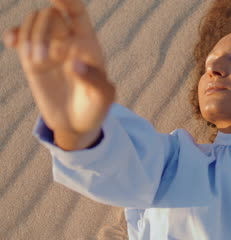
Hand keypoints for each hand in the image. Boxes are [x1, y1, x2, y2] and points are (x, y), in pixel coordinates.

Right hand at [2, 0, 114, 148]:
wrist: (77, 122)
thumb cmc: (96, 107)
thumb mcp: (104, 98)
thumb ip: (94, 81)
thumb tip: (74, 63)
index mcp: (88, 43)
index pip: (76, 12)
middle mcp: (68, 41)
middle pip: (50, 15)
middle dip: (44, 29)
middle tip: (47, 57)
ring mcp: (48, 48)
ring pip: (33, 23)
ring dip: (30, 37)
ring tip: (37, 62)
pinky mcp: (33, 59)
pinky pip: (20, 38)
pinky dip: (14, 35)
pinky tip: (11, 42)